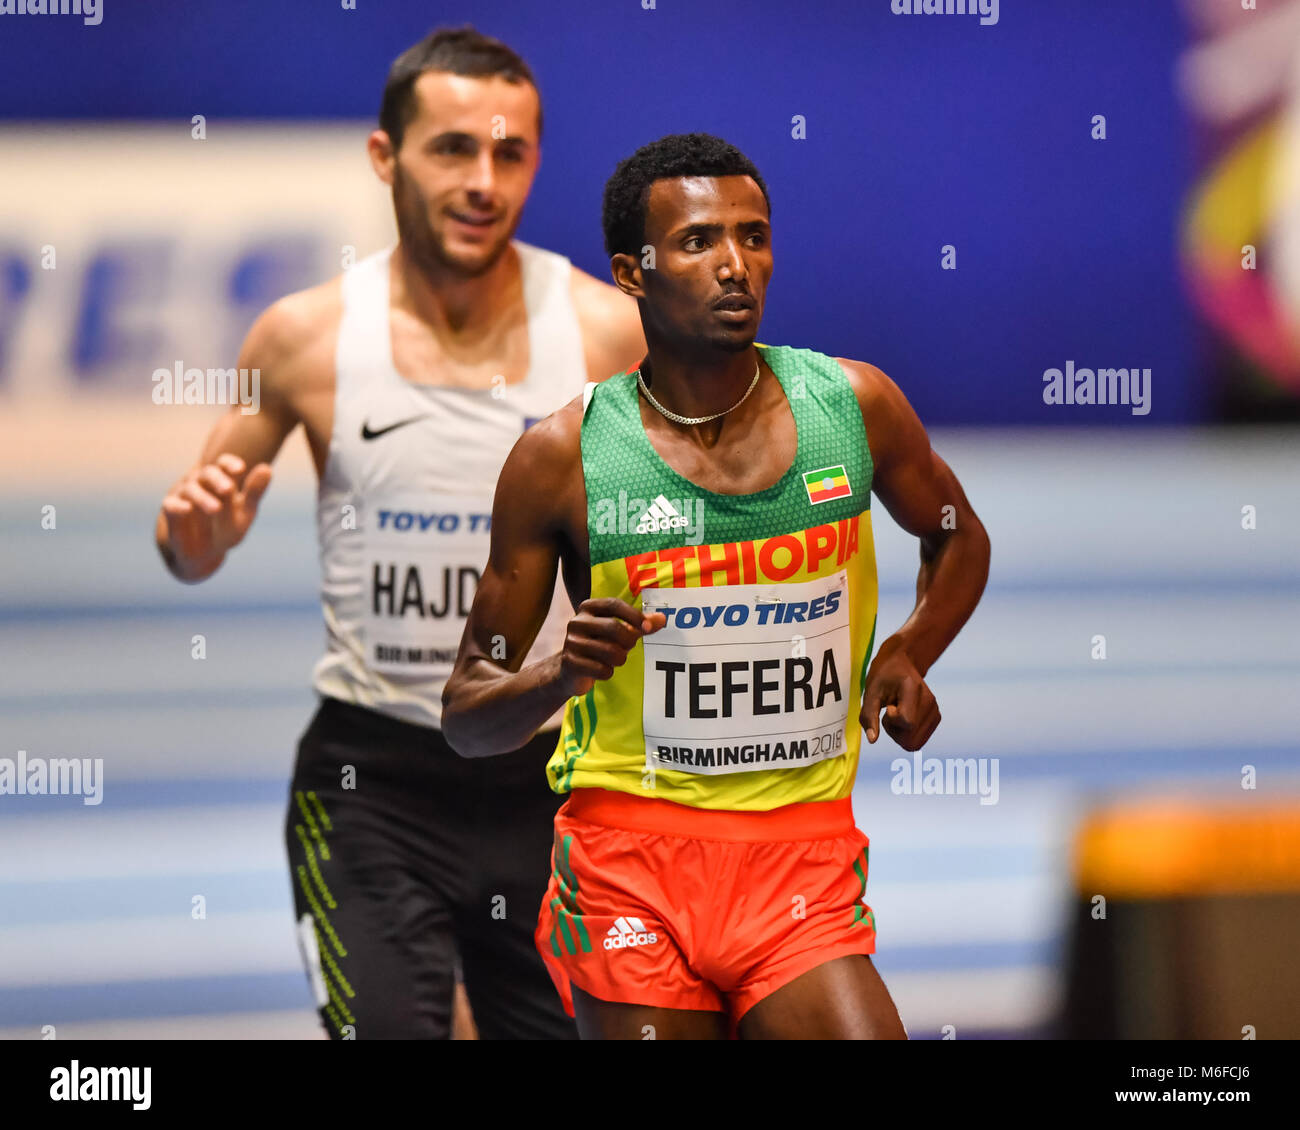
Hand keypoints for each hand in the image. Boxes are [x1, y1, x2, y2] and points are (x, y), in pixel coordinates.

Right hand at [161, 454, 271, 573]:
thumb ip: (254, 492)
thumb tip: (267, 468)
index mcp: (221, 480)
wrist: (203, 553)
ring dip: (203, 498)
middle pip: (208, 474)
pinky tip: (188, 509)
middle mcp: (202, 484)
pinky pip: (171, 505)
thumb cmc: (226, 527)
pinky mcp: (171, 511)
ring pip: (191, 490)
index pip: (223, 464)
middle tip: (228, 489)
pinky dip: (178, 506)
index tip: (240, 469)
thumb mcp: (245, 512)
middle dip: (218, 480)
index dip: (230, 464)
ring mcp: (185, 496)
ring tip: (217, 509)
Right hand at [557, 597, 666, 696]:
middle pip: (613, 627)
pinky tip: (601, 670)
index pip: (614, 604)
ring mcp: (571, 642)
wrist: (569, 669)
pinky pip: (600, 670)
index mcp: (588, 608)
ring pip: (609, 651)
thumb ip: (640, 624)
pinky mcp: (569, 662)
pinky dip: (607, 672)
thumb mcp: (619, 631)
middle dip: (628, 641)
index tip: (647, 628)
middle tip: (629, 647)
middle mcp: (577, 622)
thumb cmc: (599, 644)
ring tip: (614, 659)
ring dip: (619, 659)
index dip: (633, 615)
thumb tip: (662, 619)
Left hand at [860, 639, 940, 750]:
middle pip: (910, 738)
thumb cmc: (884, 676)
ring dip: (899, 735)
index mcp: (914, 689)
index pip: (906, 721)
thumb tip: (872, 740)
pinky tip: (903, 718)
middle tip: (889, 713)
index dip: (891, 720)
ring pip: (914, 743)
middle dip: (893, 732)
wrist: (902, 664)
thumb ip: (869, 716)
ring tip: (896, 715)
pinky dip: (907, 735)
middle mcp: (930, 701)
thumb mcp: (871, 692)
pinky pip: (918, 741)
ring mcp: (935, 711)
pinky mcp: (936, 718)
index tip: (888, 706)